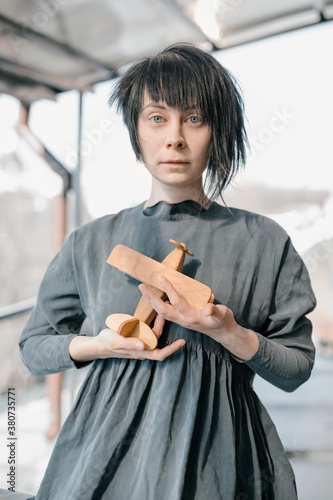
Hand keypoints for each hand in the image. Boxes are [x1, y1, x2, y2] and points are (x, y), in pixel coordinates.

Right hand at [69, 313, 185, 362]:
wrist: (99, 343)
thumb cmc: (108, 343)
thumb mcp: (117, 341)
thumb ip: (130, 343)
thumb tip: (143, 345)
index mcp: (140, 352)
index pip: (160, 354)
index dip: (172, 349)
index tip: (182, 342)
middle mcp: (143, 348)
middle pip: (159, 340)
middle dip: (167, 327)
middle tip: (171, 312)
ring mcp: (140, 342)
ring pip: (155, 333)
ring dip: (160, 322)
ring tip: (163, 308)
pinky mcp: (137, 336)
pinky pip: (148, 330)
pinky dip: (153, 321)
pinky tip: (154, 312)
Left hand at [139, 276, 258, 360]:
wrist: (222, 332)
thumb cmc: (223, 321)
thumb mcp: (222, 315)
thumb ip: (215, 311)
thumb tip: (208, 309)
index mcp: (191, 316)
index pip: (176, 301)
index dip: (168, 289)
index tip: (161, 277)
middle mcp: (183, 319)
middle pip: (162, 309)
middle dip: (150, 298)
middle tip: (141, 285)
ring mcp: (180, 319)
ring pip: (162, 311)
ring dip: (152, 301)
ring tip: (144, 289)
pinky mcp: (181, 318)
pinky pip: (165, 312)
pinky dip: (157, 304)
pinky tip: (155, 297)